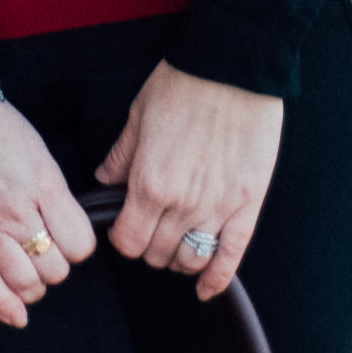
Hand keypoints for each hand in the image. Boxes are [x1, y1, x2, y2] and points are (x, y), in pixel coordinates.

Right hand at [0, 73, 97, 329]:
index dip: (79, 245)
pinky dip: (6, 307)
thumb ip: (53, 190)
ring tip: (30, 273)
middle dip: (56, 265)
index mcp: (44, 183)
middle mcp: (18, 210)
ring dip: (35, 285)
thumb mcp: (38, 150)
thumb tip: (67, 225)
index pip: (80, 242)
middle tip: (47, 252)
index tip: (71, 239)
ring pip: (26, 283)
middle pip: (56, 268)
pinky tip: (17, 316)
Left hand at [96, 60, 283, 301]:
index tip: (125, 226)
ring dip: (180, 259)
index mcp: (149, 183)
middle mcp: (181, 203)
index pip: (128, 241)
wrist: (233, 64)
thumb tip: (103, 182)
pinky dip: (217, 279)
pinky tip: (206, 288)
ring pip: (191, 259)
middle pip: (157, 254)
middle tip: (152, 229)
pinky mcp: (248, 203)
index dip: (123, 238)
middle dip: (150, 247)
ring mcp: (218, 206)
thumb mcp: (138, 116)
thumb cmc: (183, 83)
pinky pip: (231, 255)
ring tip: (177, 244)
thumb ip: (120, 156)